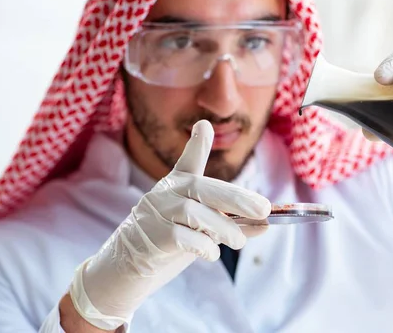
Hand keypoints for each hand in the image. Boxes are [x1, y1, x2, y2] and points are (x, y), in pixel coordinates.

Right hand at [67, 120, 270, 329]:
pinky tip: (211, 254)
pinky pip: (183, 238)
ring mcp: (156, 213)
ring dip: (223, 228)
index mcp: (176, 185)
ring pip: (195, 214)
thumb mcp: (200, 230)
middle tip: (264, 210)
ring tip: (238, 241)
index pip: (188, 161)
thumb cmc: (167, 244)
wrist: (127, 268)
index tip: (204, 124)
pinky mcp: (151, 236)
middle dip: (237, 198)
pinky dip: (204, 246)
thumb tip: (265, 225)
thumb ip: (229, 224)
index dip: (197, 143)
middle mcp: (164, 193)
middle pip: (203, 188)